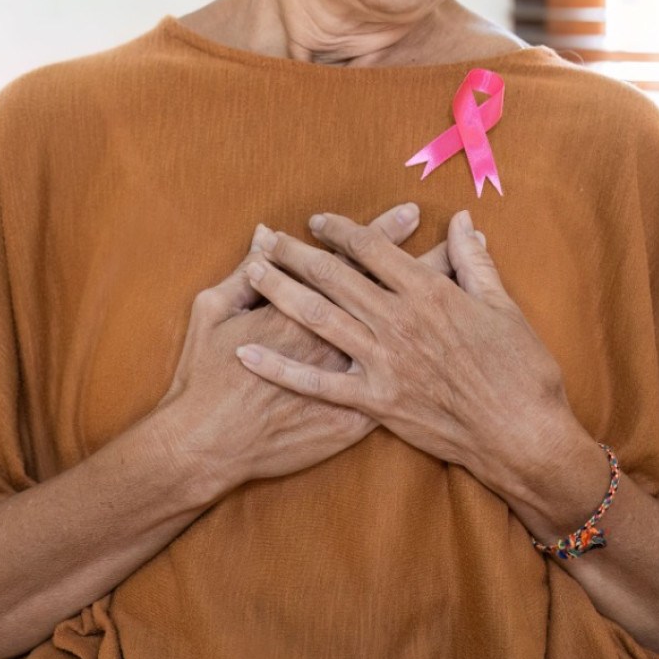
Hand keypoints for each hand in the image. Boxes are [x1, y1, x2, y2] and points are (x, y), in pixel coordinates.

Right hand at [153, 202, 456, 493]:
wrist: (209, 445)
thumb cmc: (203, 377)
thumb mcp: (211, 312)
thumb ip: (242, 274)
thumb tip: (264, 235)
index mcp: (302, 308)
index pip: (353, 261)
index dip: (383, 234)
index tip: (410, 213)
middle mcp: (334, 340)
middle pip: (389, 291)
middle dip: (420, 258)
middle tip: (451, 236)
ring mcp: (348, 380)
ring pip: (403, 335)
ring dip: (429, 306)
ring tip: (455, 279)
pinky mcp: (353, 417)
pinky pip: (398, 388)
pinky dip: (424, 368)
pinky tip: (444, 352)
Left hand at [235, 208, 574, 487]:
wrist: (524, 437)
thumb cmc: (522, 371)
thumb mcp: (504, 307)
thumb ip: (475, 262)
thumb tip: (462, 221)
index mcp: (430, 293)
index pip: (373, 249)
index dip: (341, 230)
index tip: (317, 221)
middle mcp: (399, 322)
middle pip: (335, 276)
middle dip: (296, 253)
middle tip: (266, 236)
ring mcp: (384, 363)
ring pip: (319, 317)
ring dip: (281, 291)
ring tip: (251, 271)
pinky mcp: (376, 402)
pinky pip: (318, 383)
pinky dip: (280, 368)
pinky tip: (247, 353)